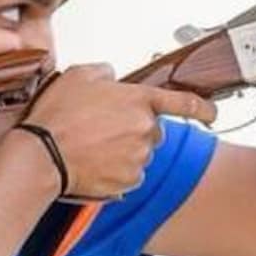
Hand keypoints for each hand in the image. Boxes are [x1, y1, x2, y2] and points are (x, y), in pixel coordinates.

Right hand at [23, 64, 216, 197]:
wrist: (42, 154)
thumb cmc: (58, 115)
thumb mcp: (79, 75)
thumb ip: (105, 73)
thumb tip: (111, 78)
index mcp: (139, 101)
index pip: (183, 102)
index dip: (202, 108)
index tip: (212, 114)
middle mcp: (145, 130)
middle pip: (152, 131)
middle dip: (133, 129)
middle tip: (102, 129)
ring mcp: (139, 158)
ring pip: (139, 154)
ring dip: (122, 150)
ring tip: (91, 146)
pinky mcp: (128, 182)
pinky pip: (128, 175)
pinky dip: (114, 171)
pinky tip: (92, 163)